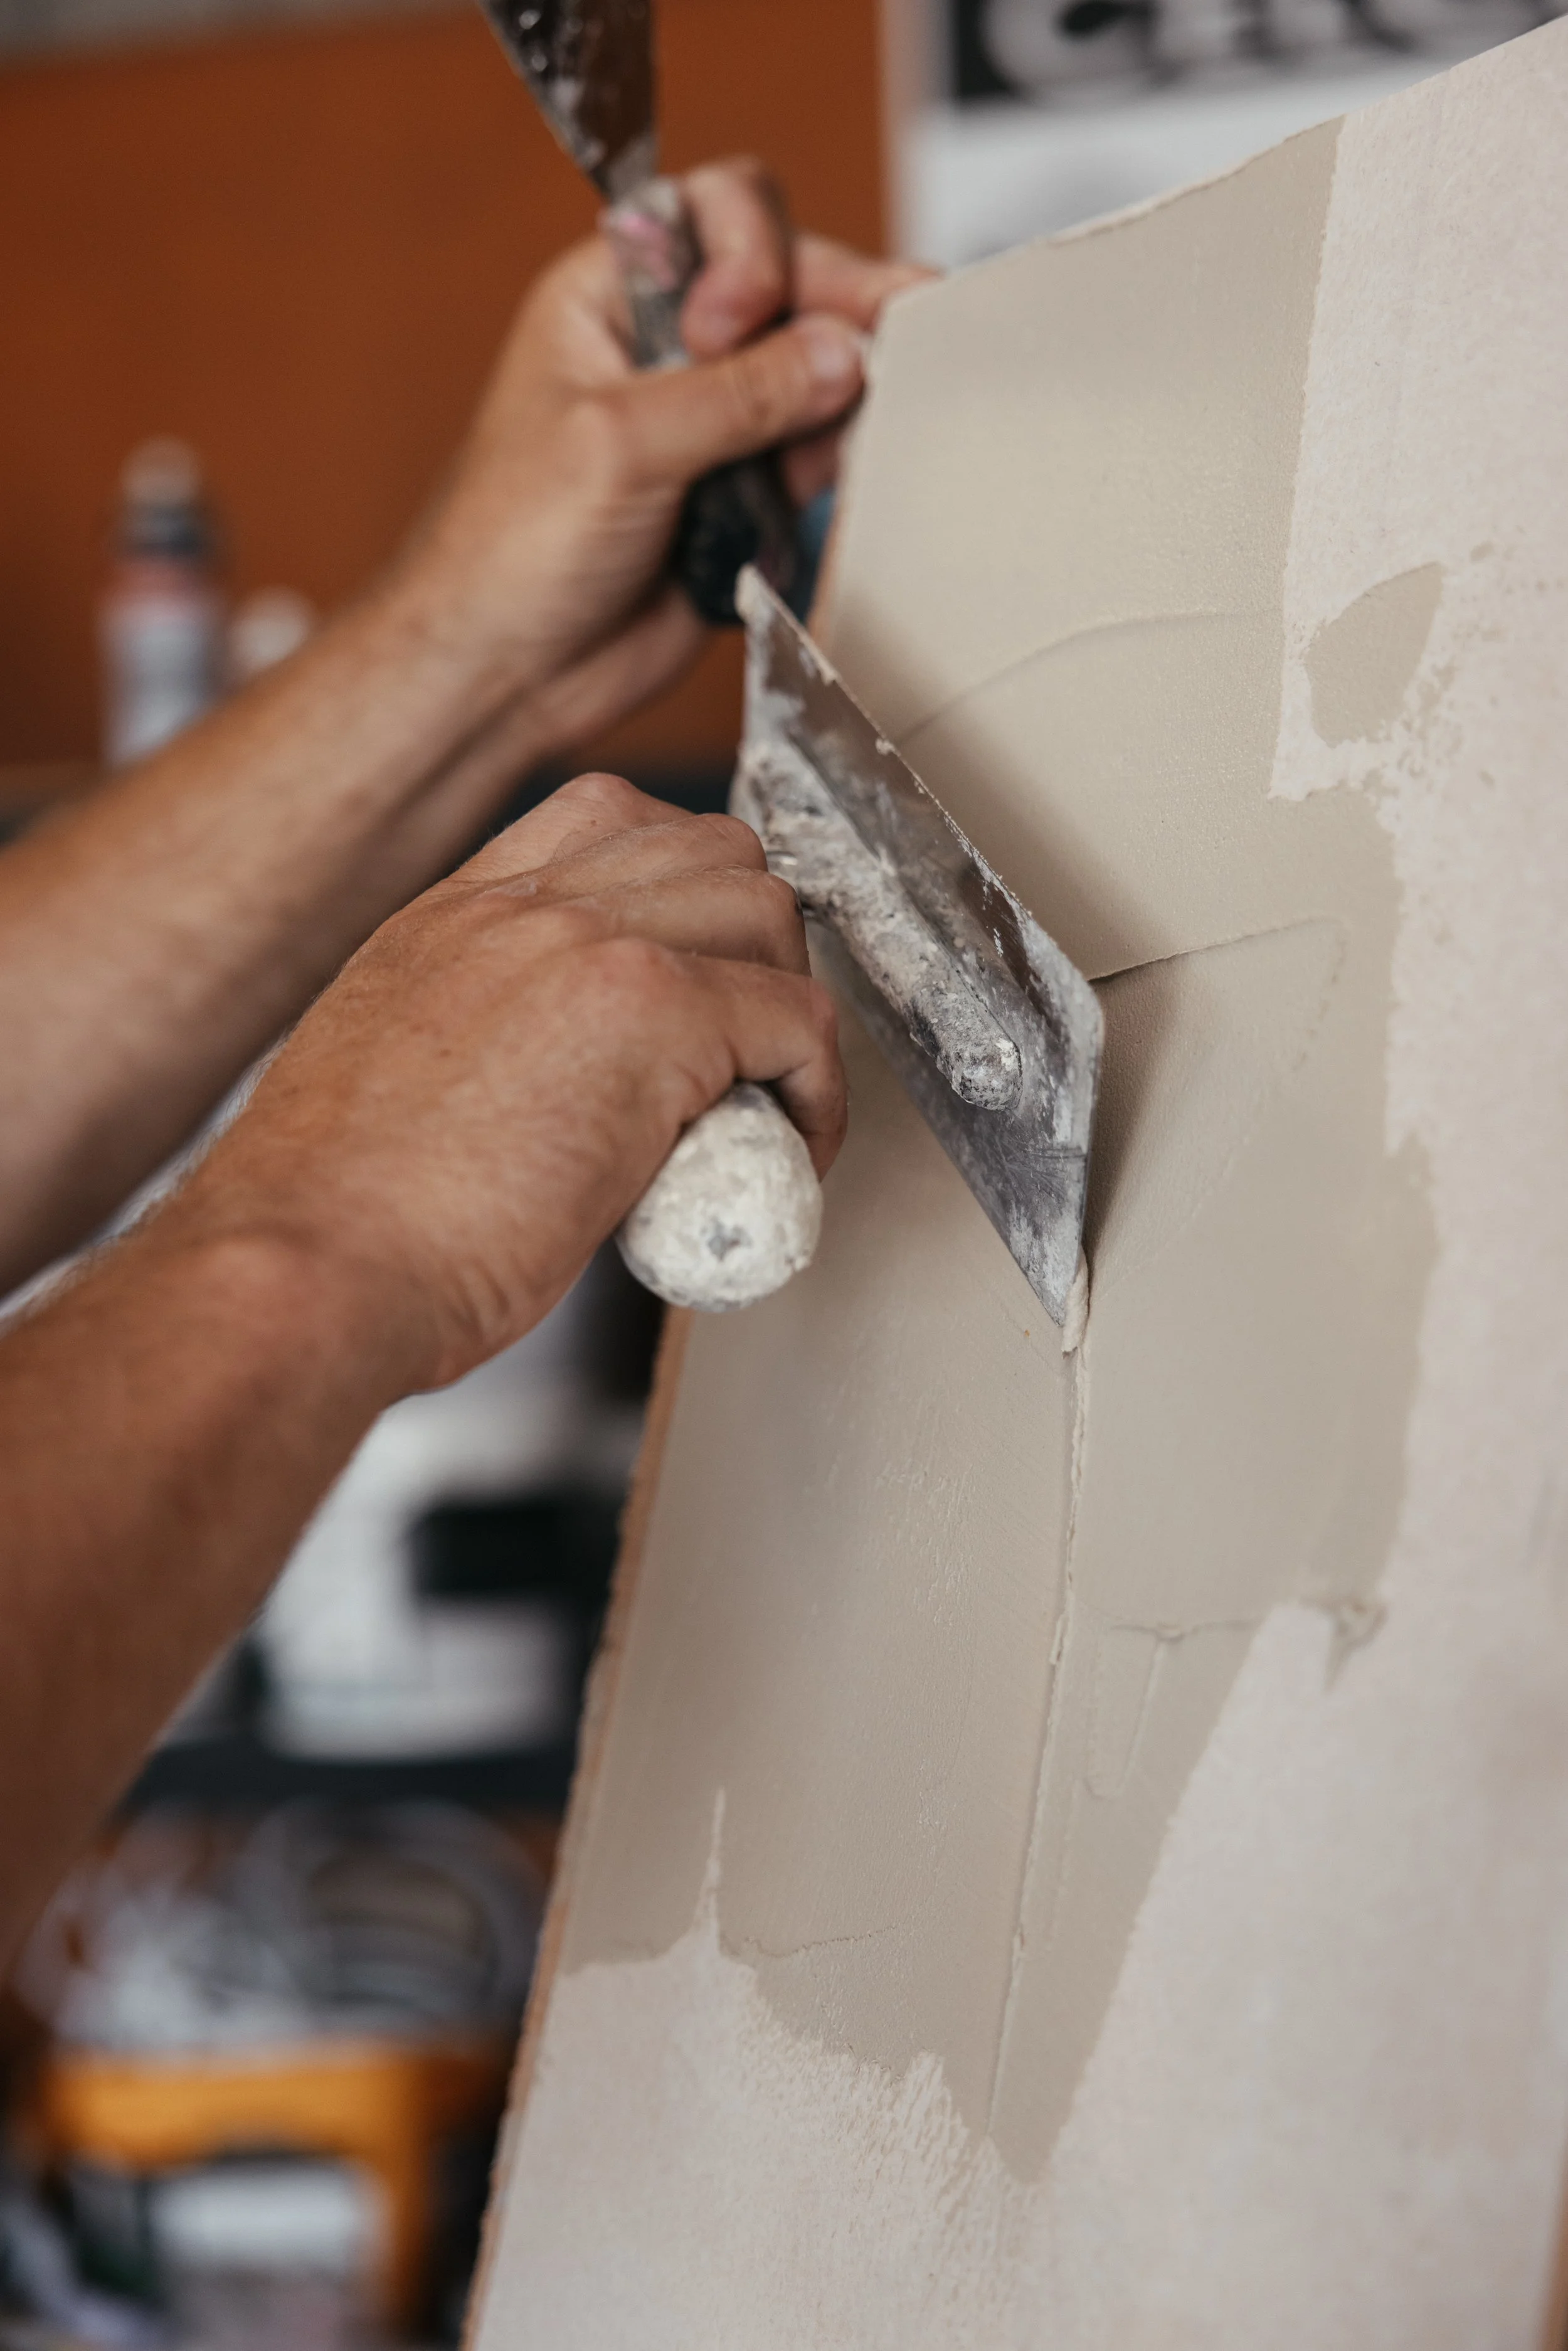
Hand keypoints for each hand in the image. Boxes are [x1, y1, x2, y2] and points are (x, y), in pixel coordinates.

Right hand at [171, 773, 845, 1392]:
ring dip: (786, 1007)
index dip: (680, 894)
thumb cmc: (336, 1225)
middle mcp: (520, 909)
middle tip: (746, 1053)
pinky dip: (818, 1090)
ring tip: (767, 1101)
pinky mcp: (653, 1016)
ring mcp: (588, 945)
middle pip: (708, 852)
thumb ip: (469, 1050)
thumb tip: (539, 1099)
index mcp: (451, 917)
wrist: (306, 1265)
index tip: (696, 978)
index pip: (604, 822)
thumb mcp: (390, 1086)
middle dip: (751, 947)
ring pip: (766, 916)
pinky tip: (788, 1150)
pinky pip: (798, 1022)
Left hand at [394, 158, 928, 756]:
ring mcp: (710, 424)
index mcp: (611, 297)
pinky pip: (811, 461)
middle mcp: (667, 347)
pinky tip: (833, 482)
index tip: (741, 320)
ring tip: (852, 432)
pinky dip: (831, 469)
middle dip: (837, 311)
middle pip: (787, 286)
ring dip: (841, 399)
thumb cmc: (511, 550)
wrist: (504, 674)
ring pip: (813, 375)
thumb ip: (738, 394)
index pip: (718, 214)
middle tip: (893, 335)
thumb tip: (842, 352)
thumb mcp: (621, 445)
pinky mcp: (740, 498)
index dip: (755, 251)